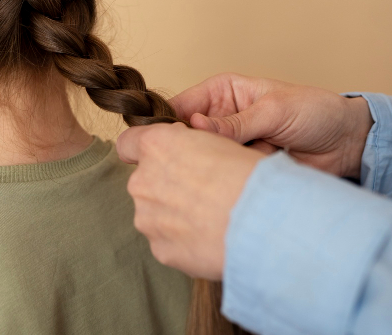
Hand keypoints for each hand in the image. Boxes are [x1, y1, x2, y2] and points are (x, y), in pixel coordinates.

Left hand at [117, 123, 262, 279]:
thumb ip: (189, 147)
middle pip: (145, 181)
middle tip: (204, 192)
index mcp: (157, 146)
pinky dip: (184, 240)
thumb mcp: (220, 142)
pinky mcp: (160, 250)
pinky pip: (167, 241)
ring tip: (212, 218)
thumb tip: (189, 154)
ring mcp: (147, 219)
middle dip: (167, 185)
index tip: (164, 157)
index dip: (144, 150)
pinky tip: (210, 238)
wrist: (263, 223)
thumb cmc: (249, 176)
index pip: (127, 143)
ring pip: (155, 213)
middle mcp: (142, 181)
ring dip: (175, 215)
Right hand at [170, 73, 373, 178]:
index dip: (165, 125)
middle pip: (186, 138)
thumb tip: (194, 127)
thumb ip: (235, 122)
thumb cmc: (315, 112)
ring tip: (221, 173)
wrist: (348, 144)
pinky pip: (225, 178)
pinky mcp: (242, 170)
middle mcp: (221, 119)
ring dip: (210, 169)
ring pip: (204, 161)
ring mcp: (231, 147)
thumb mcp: (274, 110)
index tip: (157, 145)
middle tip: (189, 164)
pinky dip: (228, 182)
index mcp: (222, 92)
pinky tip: (235, 182)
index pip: (180, 107)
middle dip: (186, 152)